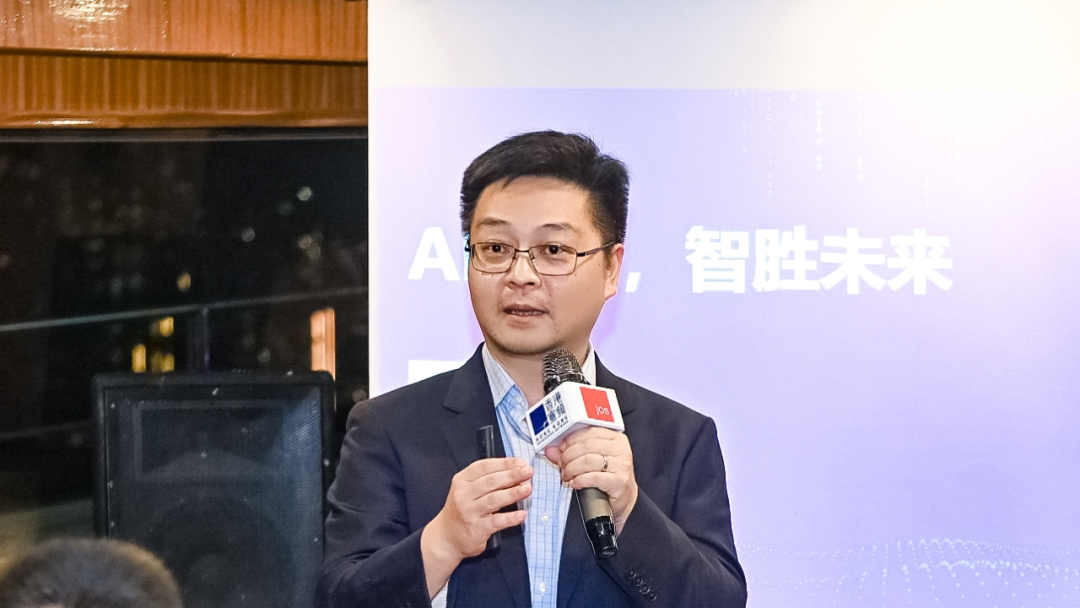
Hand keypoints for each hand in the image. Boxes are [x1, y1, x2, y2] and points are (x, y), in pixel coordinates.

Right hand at [421, 458, 531, 595]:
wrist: (447, 537)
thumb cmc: (463, 510)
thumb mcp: (469, 490)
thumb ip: (489, 480)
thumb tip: (516, 471)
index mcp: (462, 480)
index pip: (484, 467)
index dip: (504, 463)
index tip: (521, 462)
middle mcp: (464, 494)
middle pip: (490, 481)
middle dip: (512, 475)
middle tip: (528, 472)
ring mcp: (469, 512)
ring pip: (493, 500)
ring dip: (513, 493)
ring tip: (528, 489)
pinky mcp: (477, 529)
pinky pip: (496, 522)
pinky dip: (510, 518)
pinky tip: (522, 515)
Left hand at [544, 427, 637, 533]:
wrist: (624, 498)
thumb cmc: (607, 476)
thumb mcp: (592, 461)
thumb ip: (572, 453)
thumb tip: (550, 451)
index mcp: (615, 438)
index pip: (588, 432)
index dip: (570, 440)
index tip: (560, 449)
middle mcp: (620, 449)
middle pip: (586, 446)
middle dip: (568, 456)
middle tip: (561, 465)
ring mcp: (621, 464)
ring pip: (588, 460)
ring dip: (571, 469)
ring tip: (566, 476)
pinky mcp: (619, 481)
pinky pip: (593, 477)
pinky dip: (579, 480)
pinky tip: (574, 483)